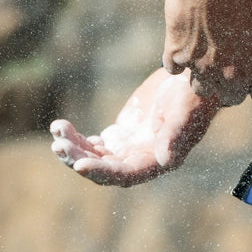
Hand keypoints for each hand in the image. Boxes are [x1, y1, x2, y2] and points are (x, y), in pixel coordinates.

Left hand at [49, 67, 217, 185]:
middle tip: (59, 145)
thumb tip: (165, 160)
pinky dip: (76, 138)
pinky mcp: (121, 134)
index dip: (102, 172)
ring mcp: (128, 148)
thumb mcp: (186, 110)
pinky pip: (93, 144)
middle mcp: (141, 160)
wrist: (191, 78)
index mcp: (158, 161)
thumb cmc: (194, 94)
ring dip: (73, 148)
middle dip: (79, 159)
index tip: (79, 165)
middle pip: (104, 169)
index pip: (125, 174)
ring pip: (94, 157)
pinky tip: (61, 127)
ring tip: (57, 131)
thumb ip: (175, 135)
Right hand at [163, 0, 251, 105]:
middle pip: (232, 98)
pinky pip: (175, 68)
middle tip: (228, 60)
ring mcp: (203, 68)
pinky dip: (178, 58)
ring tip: (206, 52)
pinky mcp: (177, 55)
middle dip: (231, 82)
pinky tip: (185, 39)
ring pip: (202, 89)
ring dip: (205, 74)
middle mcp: (234, 76)